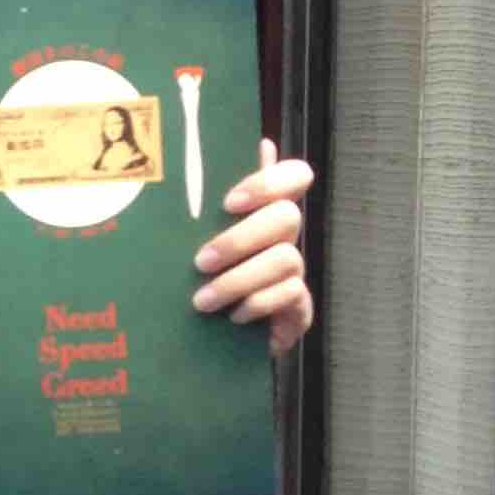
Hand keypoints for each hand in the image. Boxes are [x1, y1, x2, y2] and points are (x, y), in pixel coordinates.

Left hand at [193, 138, 315, 356]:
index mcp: (264, 210)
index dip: (269, 182)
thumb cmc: (199, 277)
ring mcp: (295, 271)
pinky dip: (258, 304)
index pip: (295, 176)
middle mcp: (285, 236)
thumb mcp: (196, 238)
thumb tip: (228, 154)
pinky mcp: (298, 306)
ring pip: (286, 258)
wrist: (209, 340)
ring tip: (203, 300)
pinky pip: (291, 295)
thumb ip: (207, 201)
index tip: (228, 202)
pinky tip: (233, 316)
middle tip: (200, 262)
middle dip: (240, 239)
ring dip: (240, 279)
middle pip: (287, 217)